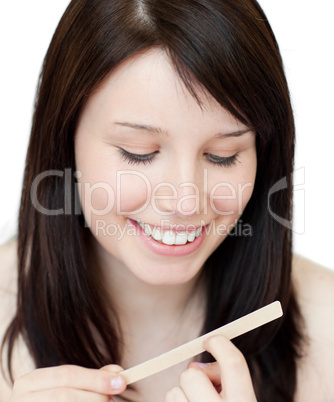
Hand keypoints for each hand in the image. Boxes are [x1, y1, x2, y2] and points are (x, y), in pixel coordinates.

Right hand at [8, 364, 126, 400]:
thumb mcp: (69, 386)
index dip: (95, 378)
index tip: (121, 382)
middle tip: (113, 400)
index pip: (67, 374)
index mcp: (30, 381)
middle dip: (94, 396)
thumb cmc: (53, 401)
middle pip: (64, 395)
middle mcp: (21, 399)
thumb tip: (118, 372)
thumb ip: (91, 379)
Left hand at [165, 335, 256, 400]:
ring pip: (174, 391)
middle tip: (202, 385)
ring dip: (183, 394)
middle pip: (192, 375)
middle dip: (194, 374)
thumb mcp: (241, 397)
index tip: (211, 340)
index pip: (233, 363)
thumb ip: (226, 377)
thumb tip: (195, 365)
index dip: (220, 344)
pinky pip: (170, 400)